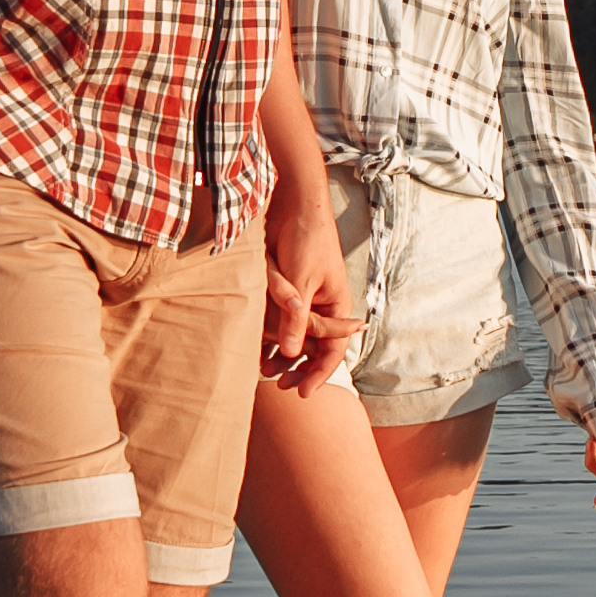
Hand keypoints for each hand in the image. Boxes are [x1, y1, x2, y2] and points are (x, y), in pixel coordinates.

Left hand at [262, 188, 362, 397]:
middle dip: (299, 367)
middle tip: (280, 385)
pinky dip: (271, 334)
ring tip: (265, 370)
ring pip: (295, 335)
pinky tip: (258, 346)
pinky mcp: (285, 289)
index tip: (303, 394)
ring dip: (283, 353)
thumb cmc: (308, 238)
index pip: (333, 348)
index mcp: (336, 304)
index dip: (320, 373)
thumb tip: (291, 355)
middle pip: (314, 346)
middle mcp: (322, 305)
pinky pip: (280, 319)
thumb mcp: (301, 281)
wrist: (293, 202)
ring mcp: (303, 297)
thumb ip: (296, 317)